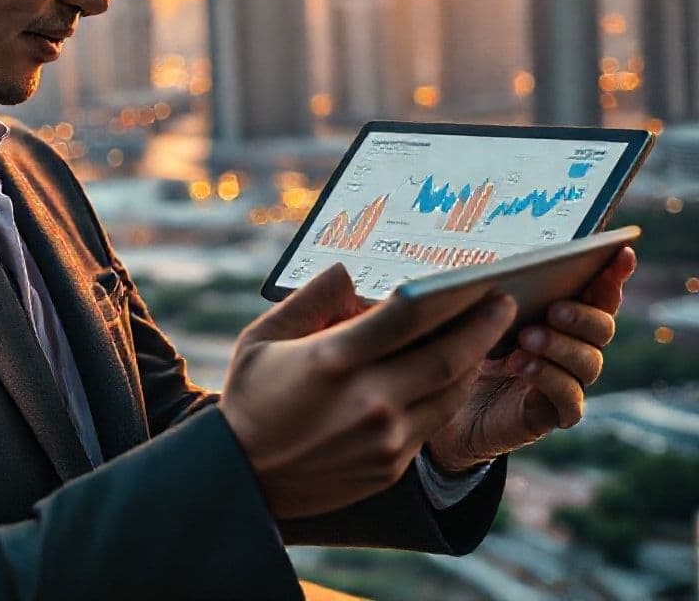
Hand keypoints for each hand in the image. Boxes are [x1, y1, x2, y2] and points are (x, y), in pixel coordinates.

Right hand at [219, 264, 515, 519]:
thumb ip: (310, 299)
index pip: (409, 318)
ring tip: (488, 335)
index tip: (481, 281)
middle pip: (446, 356)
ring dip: (475, 361)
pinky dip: (451, 394)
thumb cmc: (251, 397)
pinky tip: (455, 374)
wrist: (243, 478)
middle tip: (506, 303)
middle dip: (483, 327)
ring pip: (450, 393)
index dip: (451, 296)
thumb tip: (349, 271)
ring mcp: (384, 439)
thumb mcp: (263, 337)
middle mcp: (369, 400)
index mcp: (335, 360)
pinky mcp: (390, 466)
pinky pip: (434, 423)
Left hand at [427, 247, 635, 472]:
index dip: (612, 274)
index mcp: (558, 315)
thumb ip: (496, 291)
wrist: (441, 398)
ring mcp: (565, 381)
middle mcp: (571, 346)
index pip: (597, 294)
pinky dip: (548, 378)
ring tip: (527, 338)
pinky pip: (568, 398)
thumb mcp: (474, 311)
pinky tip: (520, 364)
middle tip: (554, 310)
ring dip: (560, 346)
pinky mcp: (550, 413)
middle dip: (582, 316)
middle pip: (602, 328)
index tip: (621, 252)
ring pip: (589, 362)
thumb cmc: (460, 344)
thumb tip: (501, 265)